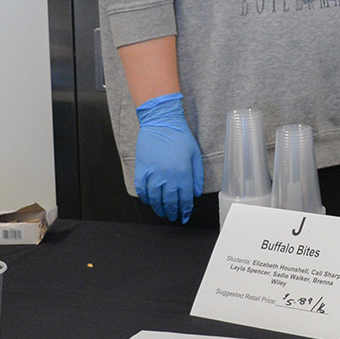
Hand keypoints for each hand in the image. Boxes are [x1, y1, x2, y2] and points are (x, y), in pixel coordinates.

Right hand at [132, 92, 204, 222]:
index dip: (185, 211)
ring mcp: (153, 174)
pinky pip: (142, 189)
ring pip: (155, 199)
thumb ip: (197, 176)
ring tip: (162, 212)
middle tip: (174, 217)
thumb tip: (196, 193)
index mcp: (183, 174)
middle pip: (170, 202)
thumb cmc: (180, 135)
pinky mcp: (142, 170)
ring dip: (159, 208)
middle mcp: (168, 177)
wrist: (161, 121)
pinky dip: (145, 198)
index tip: (184, 216)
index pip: (185, 200)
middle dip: (173, 212)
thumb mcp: (195, 154)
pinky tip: (149, 200)